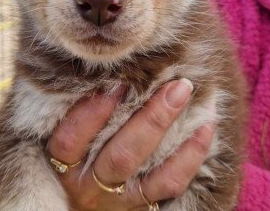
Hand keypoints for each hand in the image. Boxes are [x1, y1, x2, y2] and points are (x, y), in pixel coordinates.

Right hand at [47, 80, 213, 210]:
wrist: (88, 205)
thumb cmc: (79, 159)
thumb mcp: (70, 142)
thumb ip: (80, 113)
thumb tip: (107, 72)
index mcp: (65, 164)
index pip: (71, 138)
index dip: (93, 110)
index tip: (118, 81)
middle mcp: (89, 185)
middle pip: (120, 154)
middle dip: (149, 118)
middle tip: (172, 84)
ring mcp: (118, 199)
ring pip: (145, 167)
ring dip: (167, 127)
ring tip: (184, 92)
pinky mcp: (141, 206)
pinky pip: (170, 182)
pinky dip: (190, 154)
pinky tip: (204, 127)